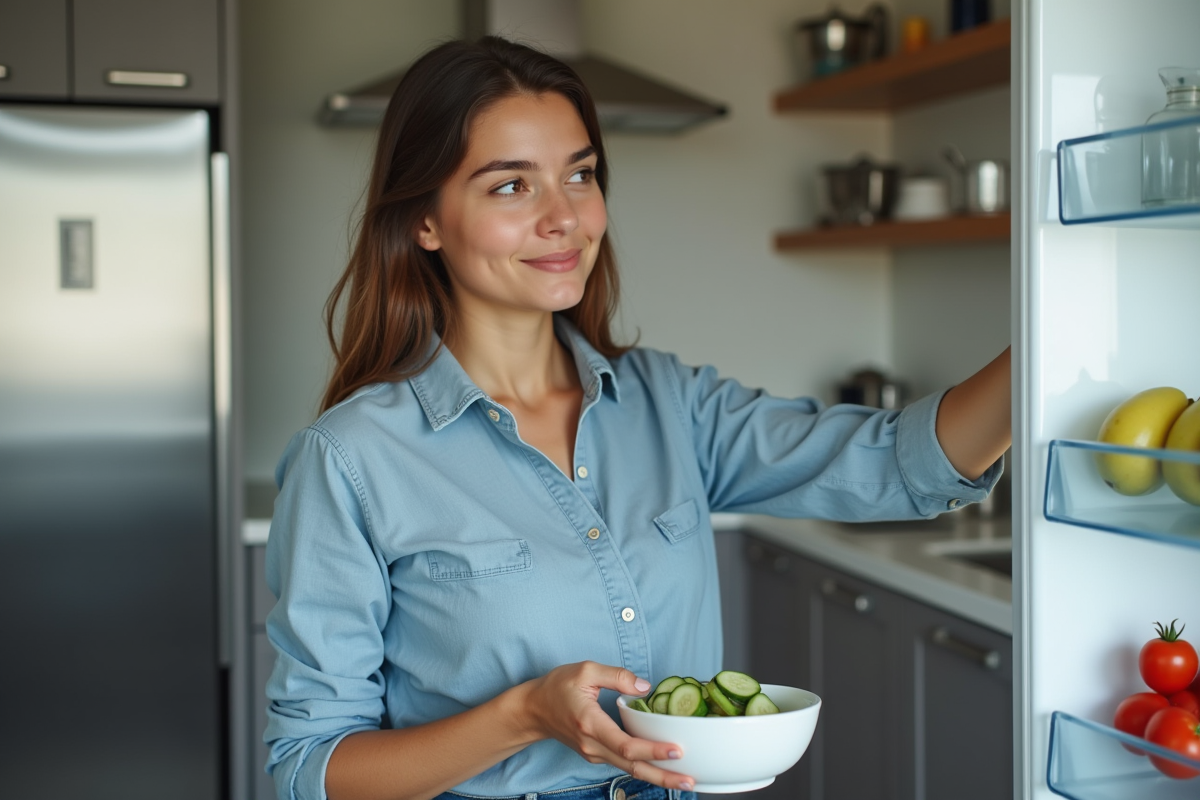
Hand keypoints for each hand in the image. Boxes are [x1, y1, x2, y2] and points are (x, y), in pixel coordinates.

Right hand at [519, 661, 694, 790]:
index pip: (626, 745)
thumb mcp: (585, 670)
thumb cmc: (557, 687)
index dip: (652, 750)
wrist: (533, 710)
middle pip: (632, 767)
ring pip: (629, 769)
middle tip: (691, 781)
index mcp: (590, 724)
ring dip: (657, 776)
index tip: (676, 750)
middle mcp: (593, 745)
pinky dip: (645, 767)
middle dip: (663, 776)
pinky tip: (663, 766)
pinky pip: (623, 763)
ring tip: (685, 779)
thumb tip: (646, 688)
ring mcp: (594, 754)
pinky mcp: (596, 755)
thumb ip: (617, 676)